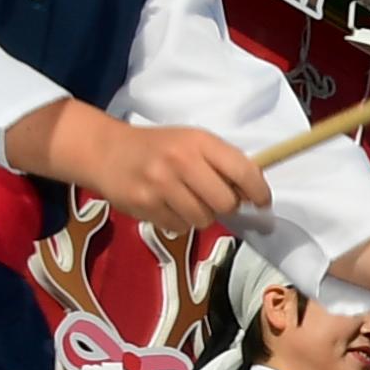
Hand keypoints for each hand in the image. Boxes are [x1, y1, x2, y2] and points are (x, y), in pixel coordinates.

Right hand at [9, 99, 267, 231]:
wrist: (107, 151)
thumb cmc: (159, 147)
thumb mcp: (192, 142)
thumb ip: (222, 163)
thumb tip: (254, 194)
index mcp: (199, 141)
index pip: (243, 171)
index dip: (259, 191)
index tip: (262, 202)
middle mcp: (181, 161)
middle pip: (226, 203)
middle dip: (227, 206)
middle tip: (216, 200)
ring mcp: (160, 184)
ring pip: (204, 219)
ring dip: (202, 216)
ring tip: (187, 200)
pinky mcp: (144, 205)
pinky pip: (179, 227)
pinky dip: (179, 222)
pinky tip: (167, 205)